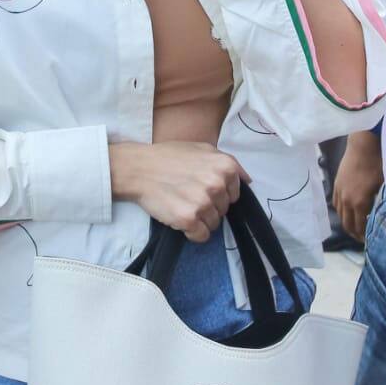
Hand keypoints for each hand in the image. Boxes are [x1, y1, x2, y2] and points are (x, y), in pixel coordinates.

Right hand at [110, 140, 249, 242]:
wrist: (138, 168)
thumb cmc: (168, 157)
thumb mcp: (202, 148)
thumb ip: (227, 162)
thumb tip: (247, 181)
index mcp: (225, 166)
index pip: (235, 194)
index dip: (218, 194)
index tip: (200, 188)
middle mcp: (217, 184)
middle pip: (224, 210)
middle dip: (208, 206)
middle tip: (187, 195)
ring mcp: (203, 202)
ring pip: (214, 224)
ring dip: (199, 219)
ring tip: (181, 204)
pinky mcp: (188, 218)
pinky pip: (201, 236)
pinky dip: (191, 232)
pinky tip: (178, 217)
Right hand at [333, 129, 382, 241]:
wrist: (362, 147)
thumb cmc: (376, 165)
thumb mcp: (381, 187)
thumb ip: (376, 203)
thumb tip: (376, 215)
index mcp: (359, 203)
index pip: (359, 227)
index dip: (363, 236)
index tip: (368, 240)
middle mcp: (346, 201)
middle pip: (347, 224)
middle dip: (354, 233)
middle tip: (361, 238)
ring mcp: (339, 192)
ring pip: (340, 215)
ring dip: (346, 222)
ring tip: (354, 226)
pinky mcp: (335, 185)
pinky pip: (335, 204)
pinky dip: (341, 211)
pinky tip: (347, 211)